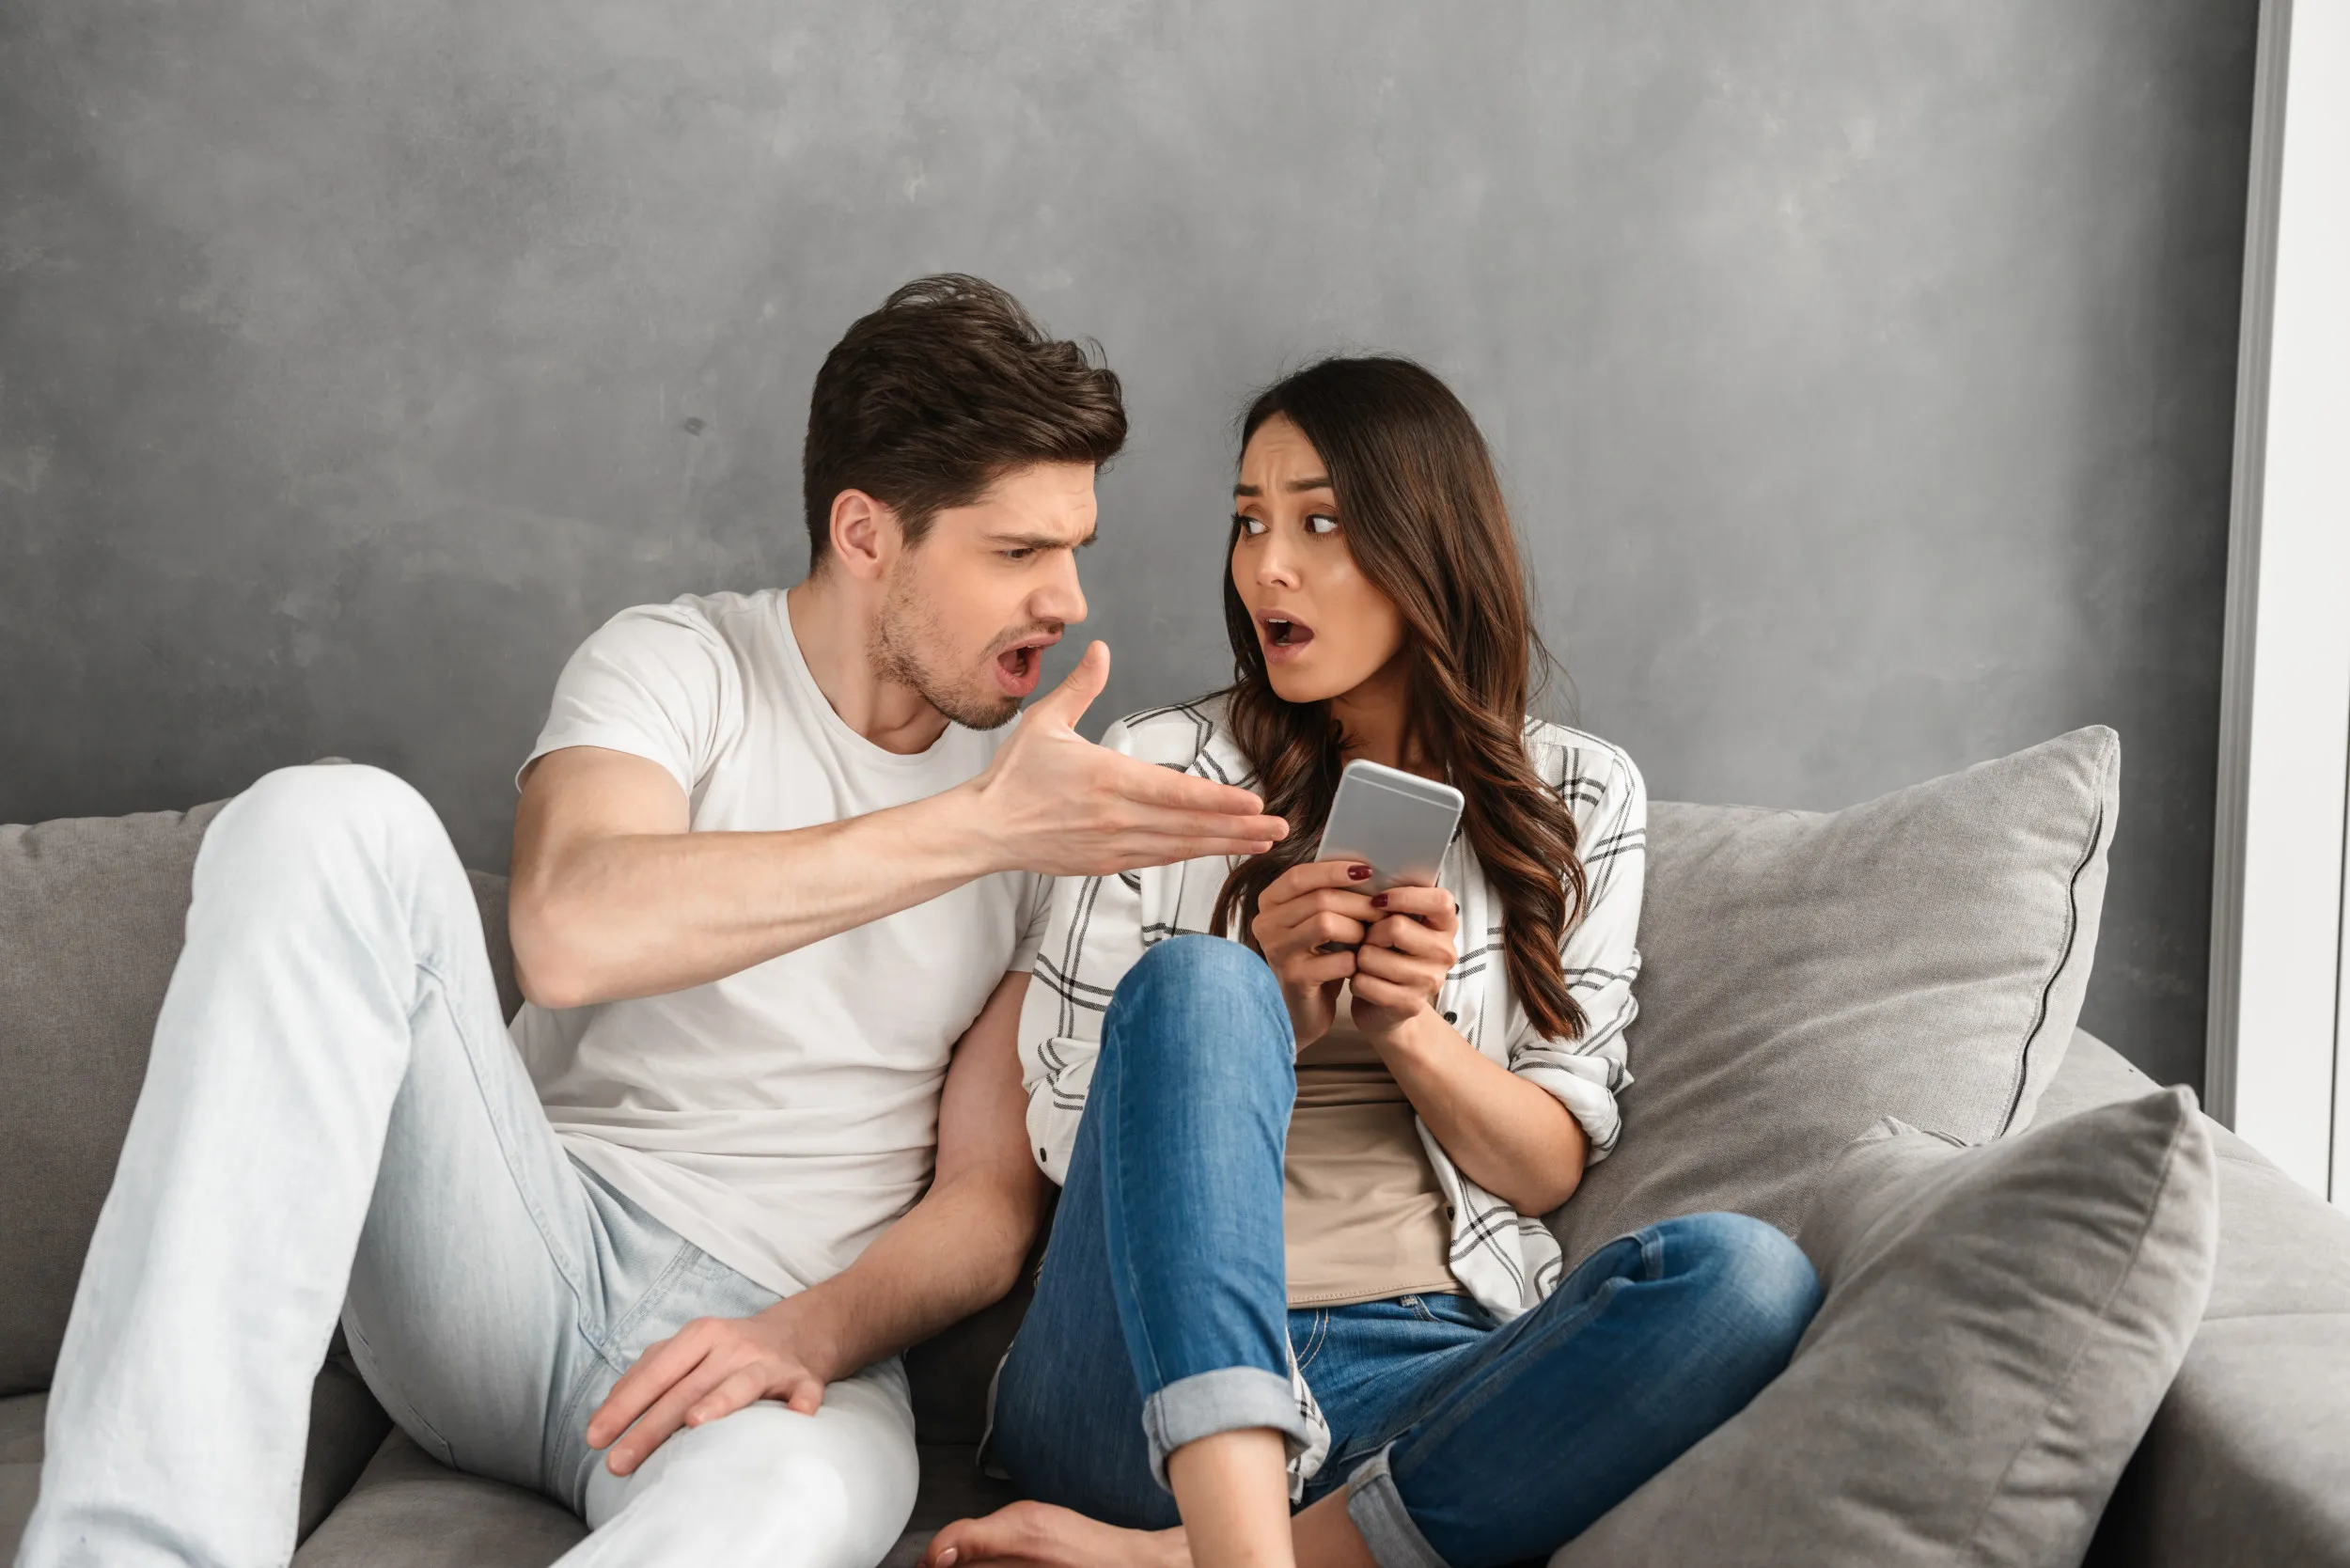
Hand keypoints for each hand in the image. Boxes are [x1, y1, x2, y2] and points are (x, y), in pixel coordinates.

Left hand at [585, 1303, 833, 1475]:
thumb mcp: (688, 1350)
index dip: (624, 1405)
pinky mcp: (804, 1379)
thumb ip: (649, 1374)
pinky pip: (804, 1393)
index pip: (655, 1372)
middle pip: (688, 1387)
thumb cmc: (729, 1351)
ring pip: (742, 1384)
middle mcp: (733, 1345)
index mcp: (700, 1336)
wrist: (800, 1332)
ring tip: (695, 1424)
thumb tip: (607, 1415)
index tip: (595, 1438)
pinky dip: (801, 1404)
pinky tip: (797, 1417)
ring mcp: (769, 1362)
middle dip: (651, 1426)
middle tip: (619, 1463)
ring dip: (720, 1401)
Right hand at [965, 642, 1287, 876]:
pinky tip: (1216, 850)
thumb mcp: (1045, 722)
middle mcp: (1115, 816)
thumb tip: (1100, 649)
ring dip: (1224, 844)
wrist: (986, 828)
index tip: (1254, 803)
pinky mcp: (1106, 862)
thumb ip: (1080, 687)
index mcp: (1106, 778)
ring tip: (1262, 842)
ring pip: (1180, 846)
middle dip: (1238, 827)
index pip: (1174, 792)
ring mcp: (1113, 844)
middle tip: (1279, 827)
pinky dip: (1191, 855)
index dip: (1218, 800)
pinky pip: (1158, 859)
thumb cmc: (1014, 776)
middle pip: (1188, 825)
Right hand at [1250, 859, 1379, 1046]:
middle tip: (1382, 911)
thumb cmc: (1316, 959)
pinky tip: (1358, 965)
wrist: (1303, 1009)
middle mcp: (1266, 925)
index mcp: (1269, 903)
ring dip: (1358, 930)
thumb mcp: (1316, 921)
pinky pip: (1337, 959)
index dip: (1334, 871)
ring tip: (1369, 938)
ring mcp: (1277, 952)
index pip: (1299, 876)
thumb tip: (1367, 870)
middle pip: (1319, 899)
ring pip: (1327, 924)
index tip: (1368, 870)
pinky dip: (1355, 961)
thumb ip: (1329, 895)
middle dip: (1358, 904)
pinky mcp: (1294, 979)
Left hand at [1348, 884, 1457, 1044]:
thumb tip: (1364, 871)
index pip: (1439, 900)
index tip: (1378, 900)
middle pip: (1396, 927)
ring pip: (1374, 956)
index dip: (1405, 897)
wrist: (1387, 1005)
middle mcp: (1445, 953)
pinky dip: (1355, 981)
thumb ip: (1390, 899)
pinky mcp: (1409, 1005)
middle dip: (1369, 932)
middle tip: (1366, 939)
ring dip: (1359, 958)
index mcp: (1445, 925)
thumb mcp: (1395, 922)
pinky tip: (1362, 981)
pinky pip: (1366, 983)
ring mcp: (1430, 982)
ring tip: (1364, 961)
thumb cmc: (1387, 953)